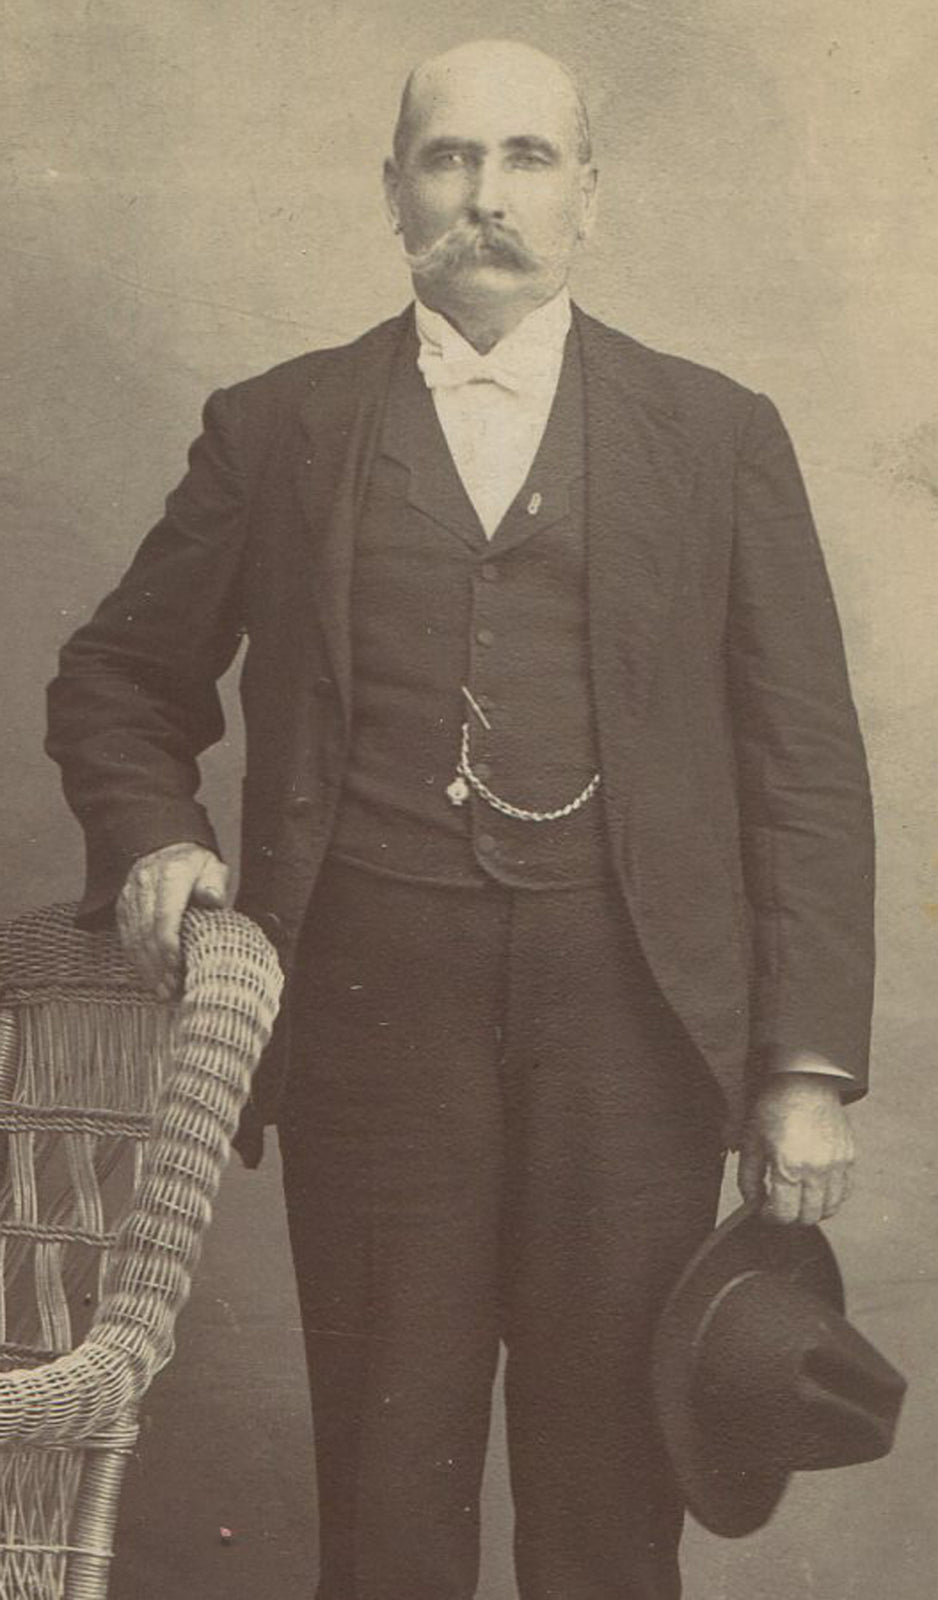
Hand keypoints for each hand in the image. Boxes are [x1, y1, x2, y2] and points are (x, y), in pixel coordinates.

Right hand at [116, 842, 228, 998]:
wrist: (166, 847)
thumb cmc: (194, 864)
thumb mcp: (212, 866)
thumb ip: (214, 882)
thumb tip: (212, 898)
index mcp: (170, 875)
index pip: (164, 914)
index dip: (168, 944)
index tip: (176, 966)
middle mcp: (144, 884)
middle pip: (147, 931)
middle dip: (159, 964)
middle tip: (173, 988)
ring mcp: (130, 896)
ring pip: (133, 938)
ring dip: (148, 968)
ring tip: (164, 991)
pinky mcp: (122, 907)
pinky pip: (126, 938)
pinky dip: (137, 961)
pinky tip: (151, 978)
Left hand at [738, 1074, 854, 1225]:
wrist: (805, 1080)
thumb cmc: (776, 1105)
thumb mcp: (751, 1139)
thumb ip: (748, 1177)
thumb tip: (752, 1202)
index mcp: (788, 1166)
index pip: (784, 1214)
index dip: (771, 1217)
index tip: (765, 1211)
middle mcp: (816, 1170)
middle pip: (808, 1217)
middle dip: (790, 1217)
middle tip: (780, 1207)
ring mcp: (836, 1165)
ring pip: (830, 1209)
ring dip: (812, 1211)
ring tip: (798, 1201)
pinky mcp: (849, 1158)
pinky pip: (844, 1192)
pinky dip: (831, 1198)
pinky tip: (817, 1190)